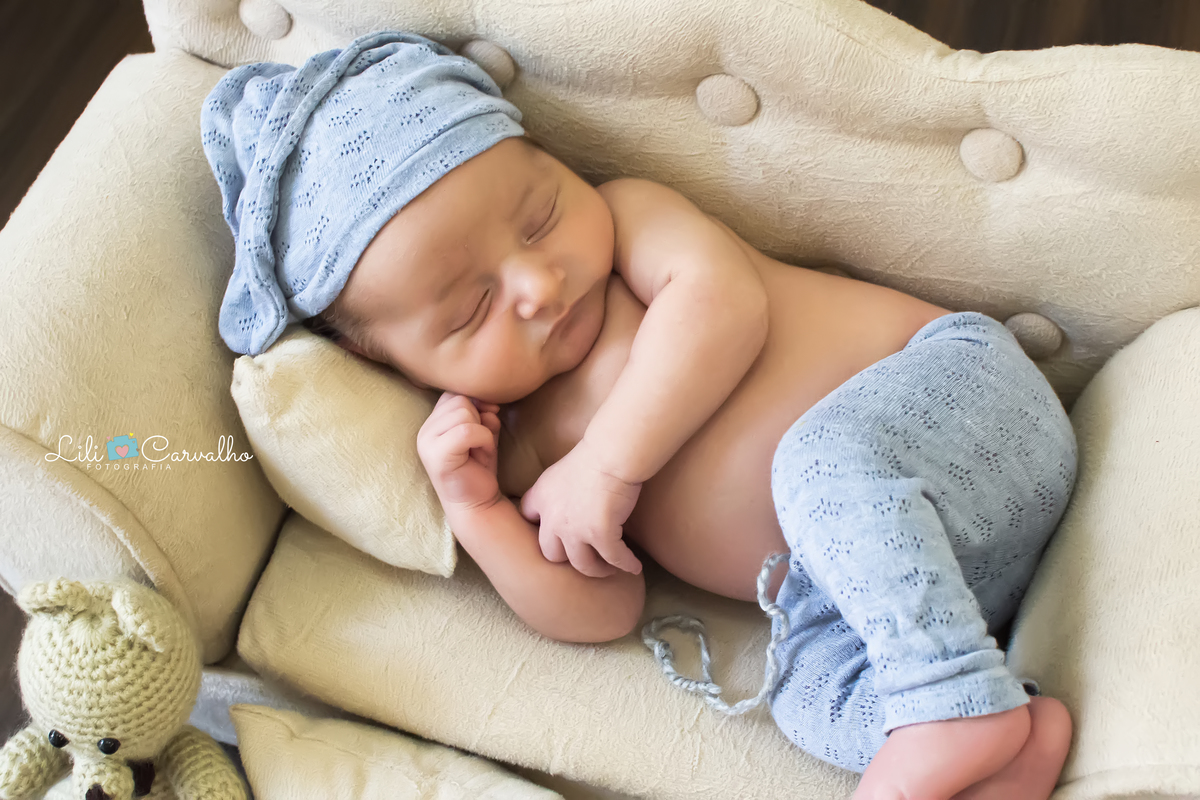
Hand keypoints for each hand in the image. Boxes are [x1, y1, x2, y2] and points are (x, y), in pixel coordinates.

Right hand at [417, 392, 502, 516]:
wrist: (478, 504)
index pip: (453, 393)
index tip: (485, 423)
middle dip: (479, 418)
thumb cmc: (479, 468)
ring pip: (464, 412)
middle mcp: (424, 431)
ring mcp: (427, 443)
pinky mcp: (437, 456)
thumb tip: (489, 402)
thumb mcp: (483, 432)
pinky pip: (467, 430)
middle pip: (459, 400)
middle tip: (480, 444)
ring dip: (482, 430)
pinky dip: (483, 439)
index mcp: (432, 423)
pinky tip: (482, 455)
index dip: (475, 403)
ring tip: (480, 450)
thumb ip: (482, 412)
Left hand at [520, 439, 642, 577]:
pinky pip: (613, 558)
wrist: (611, 453)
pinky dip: (626, 564)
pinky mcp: (600, 535)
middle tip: (584, 558)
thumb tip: (570, 501)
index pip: (528, 518)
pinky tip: (634, 567)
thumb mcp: (562, 471)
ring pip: (582, 564)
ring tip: (608, 569)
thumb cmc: (595, 454)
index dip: (541, 528)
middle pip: (552, 554)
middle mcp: (552, 518)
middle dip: (567, 559)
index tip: (556, 535)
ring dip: (597, 570)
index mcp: (541, 497)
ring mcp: (575, 530)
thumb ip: (559, 490)